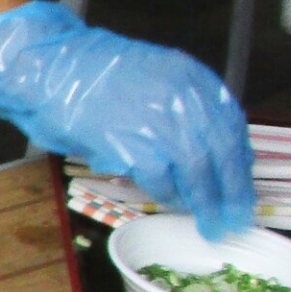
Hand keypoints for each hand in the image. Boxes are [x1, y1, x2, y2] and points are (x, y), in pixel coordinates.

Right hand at [0, 1, 254, 238]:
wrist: (49, 69)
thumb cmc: (87, 73)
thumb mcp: (147, 74)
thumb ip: (175, 104)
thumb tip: (194, 145)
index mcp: (190, 76)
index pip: (231, 123)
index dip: (239, 158)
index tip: (241, 180)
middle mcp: (185, 97)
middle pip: (224, 151)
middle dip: (233, 189)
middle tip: (236, 215)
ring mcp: (163, 122)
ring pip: (201, 171)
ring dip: (207, 201)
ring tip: (210, 223)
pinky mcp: (138, 146)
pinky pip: (164, 180)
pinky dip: (169, 196)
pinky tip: (170, 204)